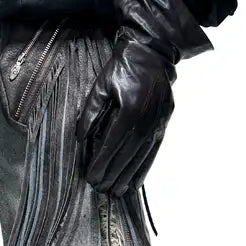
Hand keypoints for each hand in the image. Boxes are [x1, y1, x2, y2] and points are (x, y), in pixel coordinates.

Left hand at [75, 0, 210, 195]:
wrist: (151, 53)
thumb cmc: (121, 68)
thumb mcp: (101, 86)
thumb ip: (90, 113)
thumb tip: (80, 138)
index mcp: (129, 108)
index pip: (113, 143)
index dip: (102, 162)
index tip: (91, 177)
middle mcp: (147, 118)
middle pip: (128, 154)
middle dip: (113, 173)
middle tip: (100, 189)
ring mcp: (158, 121)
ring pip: (142, 155)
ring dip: (129, 176)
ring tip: (118, 192)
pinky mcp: (164, 122)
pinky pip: (154, 150)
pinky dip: (145, 168)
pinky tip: (136, 181)